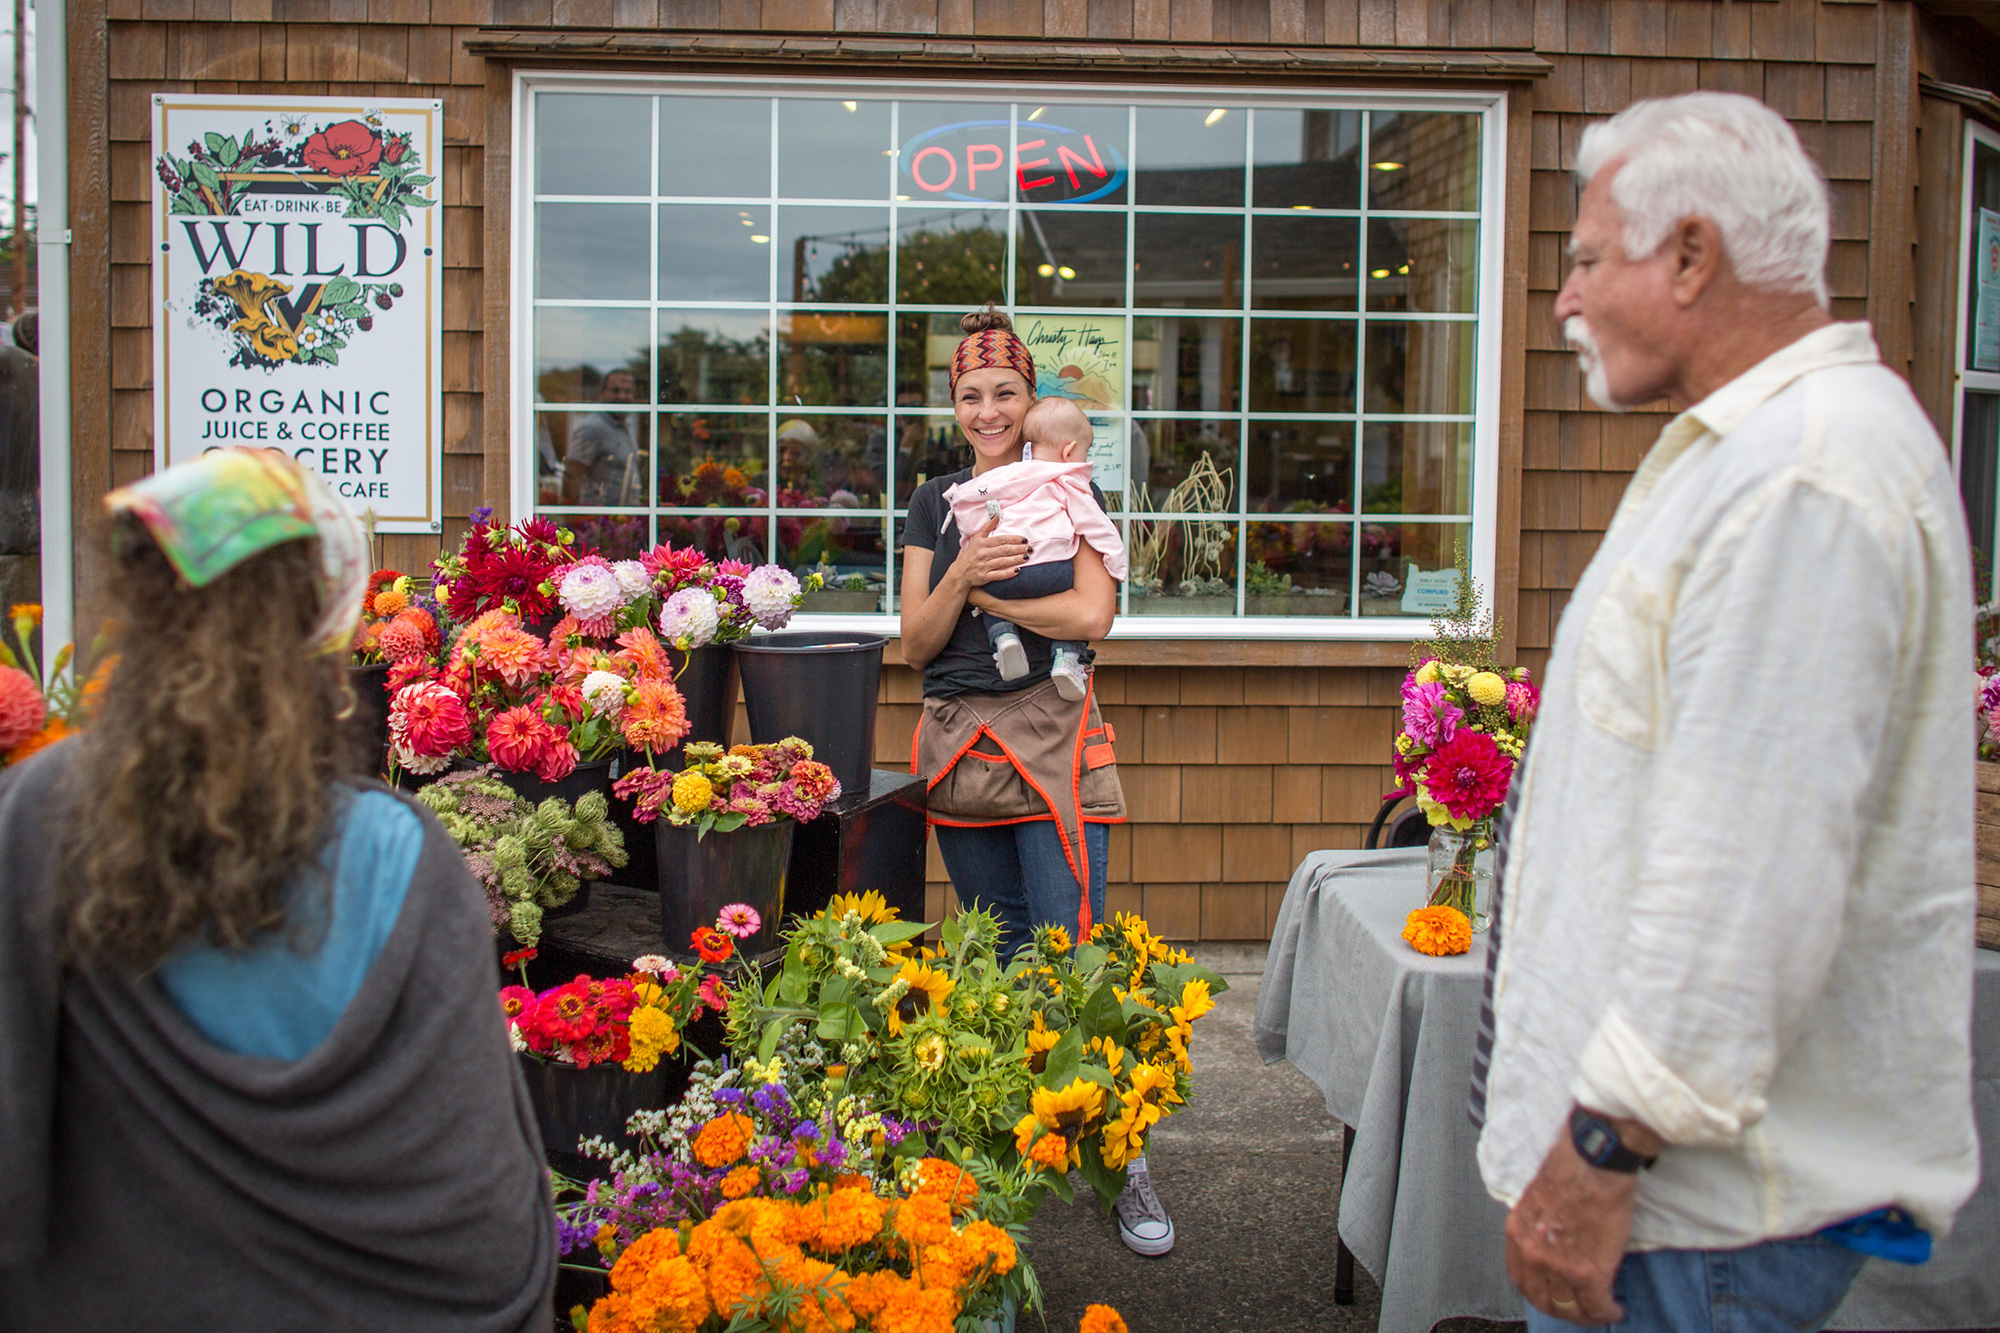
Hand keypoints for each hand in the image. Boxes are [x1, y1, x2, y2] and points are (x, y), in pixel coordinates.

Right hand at [956, 514, 1028, 587]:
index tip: (1024, 539)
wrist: (959, 573)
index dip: (1013, 539)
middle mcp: (982, 554)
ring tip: (1026, 557)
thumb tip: (997, 515)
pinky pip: (998, 575)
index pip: (1000, 539)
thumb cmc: (970, 555)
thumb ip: (987, 527)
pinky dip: (1008, 573)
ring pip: (1002, 561)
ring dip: (1016, 559)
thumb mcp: (976, 539)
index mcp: (981, 543)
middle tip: (1029, 548)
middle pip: (1003, 550)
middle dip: (1018, 549)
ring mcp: (983, 566)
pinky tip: (1017, 570)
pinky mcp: (984, 577)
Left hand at [1504, 1115, 1645, 1323]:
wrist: (1594, 1160)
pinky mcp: (1588, 1272)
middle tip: (1576, 1310)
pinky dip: (1607, 1312)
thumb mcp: (1537, 1197)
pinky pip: (1596, 1306)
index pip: (1520, 1278)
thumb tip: (1551, 1240)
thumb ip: (1538, 1225)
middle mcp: (1533, 1253)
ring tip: (1598, 1311)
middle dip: (1561, 1309)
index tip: (1553, 1294)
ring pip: (1569, 1308)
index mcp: (1518, 1232)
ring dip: (1585, 1315)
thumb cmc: (1571, 1167)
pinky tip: (1614, 1310)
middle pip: (1542, 1299)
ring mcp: (1559, 1266)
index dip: (1539, 1291)